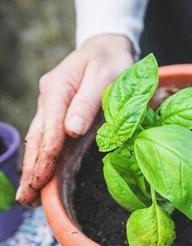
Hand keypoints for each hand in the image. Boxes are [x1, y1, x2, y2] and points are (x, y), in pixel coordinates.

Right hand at [17, 34, 134, 204]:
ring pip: (37, 142)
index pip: (49, 129)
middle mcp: (48, 99)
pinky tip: (38, 179)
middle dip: (31, 170)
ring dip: (32, 169)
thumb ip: (89, 102)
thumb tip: (72, 129)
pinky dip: (40, 160)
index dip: (46, 156)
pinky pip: (44, 140)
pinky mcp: (56, 114)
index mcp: (57, 89)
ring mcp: (49, 107)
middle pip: (37, 139)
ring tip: (27, 197)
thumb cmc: (111, 61)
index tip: (41, 179)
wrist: (106, 48)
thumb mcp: (106, 76)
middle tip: (26, 198)